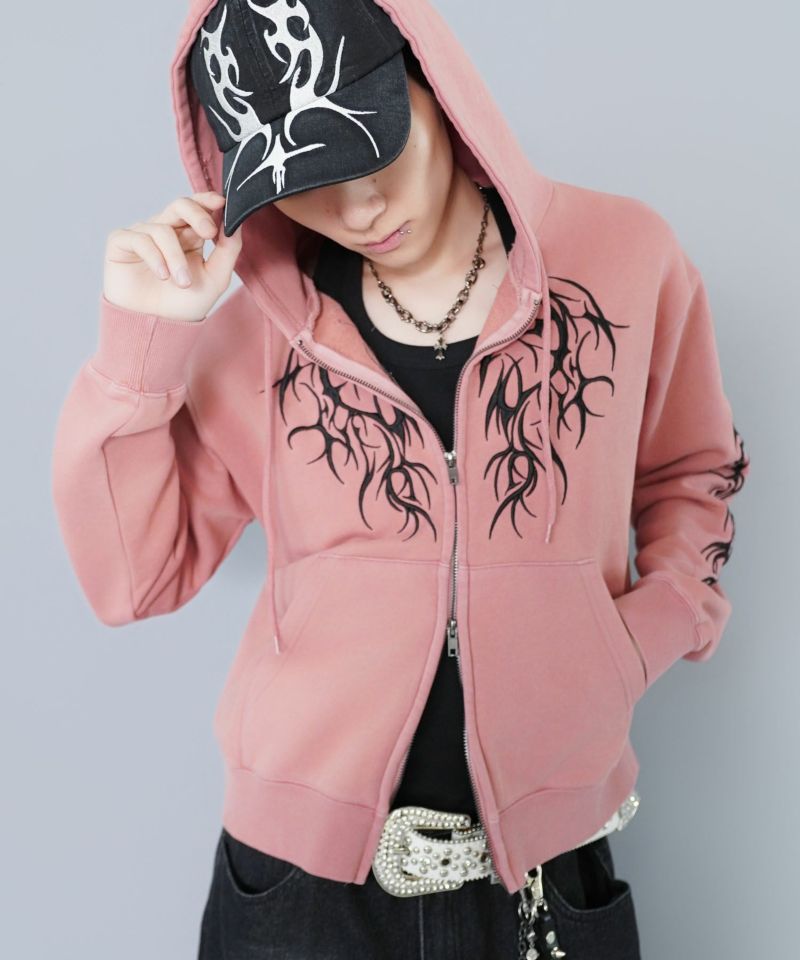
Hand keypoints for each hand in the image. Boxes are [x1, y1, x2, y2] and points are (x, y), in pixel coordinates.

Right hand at [102, 191, 242, 321]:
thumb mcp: (215, 278)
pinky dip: (154, 257)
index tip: (221, 203)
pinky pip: (139, 239)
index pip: (197, 207)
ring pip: (162, 229)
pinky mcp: (120, 243)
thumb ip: (228, 250)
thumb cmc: (184, 305)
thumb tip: (236, 222)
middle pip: (180, 205)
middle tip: (209, 233)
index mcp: (188, 236)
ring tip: (182, 283)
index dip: (207, 200)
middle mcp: (165, 231)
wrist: (156, 327)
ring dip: (176, 257)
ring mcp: (142, 235)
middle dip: (197, 215)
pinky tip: (162, 276)